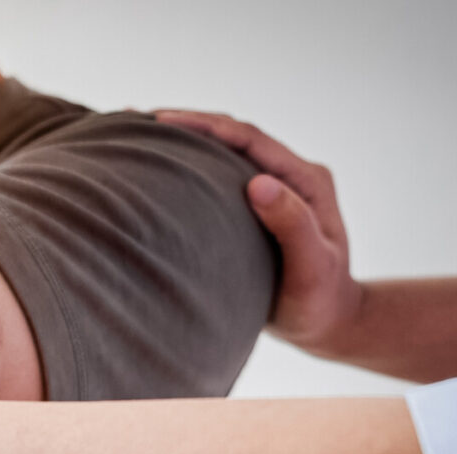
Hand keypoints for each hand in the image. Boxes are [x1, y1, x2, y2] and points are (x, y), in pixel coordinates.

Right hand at [154, 110, 362, 354]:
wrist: (327, 323)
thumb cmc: (319, 302)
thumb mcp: (311, 267)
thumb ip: (291, 224)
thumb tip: (258, 183)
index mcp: (305, 180)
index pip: (248, 138)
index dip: (205, 125)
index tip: (161, 121)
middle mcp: (289, 177)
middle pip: (232, 137)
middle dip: (187, 125)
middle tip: (136, 120)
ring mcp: (272, 191)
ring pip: (223, 155)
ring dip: (184, 144)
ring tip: (139, 136)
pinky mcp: (255, 209)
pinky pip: (218, 179)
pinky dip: (188, 170)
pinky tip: (158, 172)